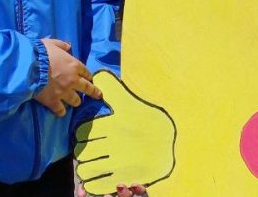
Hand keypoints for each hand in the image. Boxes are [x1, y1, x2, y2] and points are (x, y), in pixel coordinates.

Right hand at [33, 39, 99, 116]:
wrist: (27, 66)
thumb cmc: (40, 53)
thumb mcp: (52, 43)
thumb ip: (62, 45)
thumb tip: (68, 46)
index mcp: (74, 65)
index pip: (86, 72)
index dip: (88, 76)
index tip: (90, 79)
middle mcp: (72, 80)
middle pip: (87, 88)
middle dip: (94, 92)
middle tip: (98, 95)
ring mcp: (64, 92)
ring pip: (76, 100)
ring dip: (76, 101)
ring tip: (76, 102)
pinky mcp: (53, 101)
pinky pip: (60, 110)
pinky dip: (61, 112)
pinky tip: (61, 113)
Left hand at [75, 71, 175, 194]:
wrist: (175, 142)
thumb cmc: (150, 122)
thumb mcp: (132, 104)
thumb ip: (113, 90)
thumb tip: (99, 74)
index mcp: (115, 124)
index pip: (81, 133)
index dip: (83, 135)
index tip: (90, 136)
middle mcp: (116, 142)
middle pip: (82, 151)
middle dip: (84, 151)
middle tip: (92, 150)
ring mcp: (120, 161)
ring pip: (86, 168)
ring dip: (87, 167)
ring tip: (93, 163)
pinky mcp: (124, 176)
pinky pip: (96, 184)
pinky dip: (94, 182)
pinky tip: (98, 176)